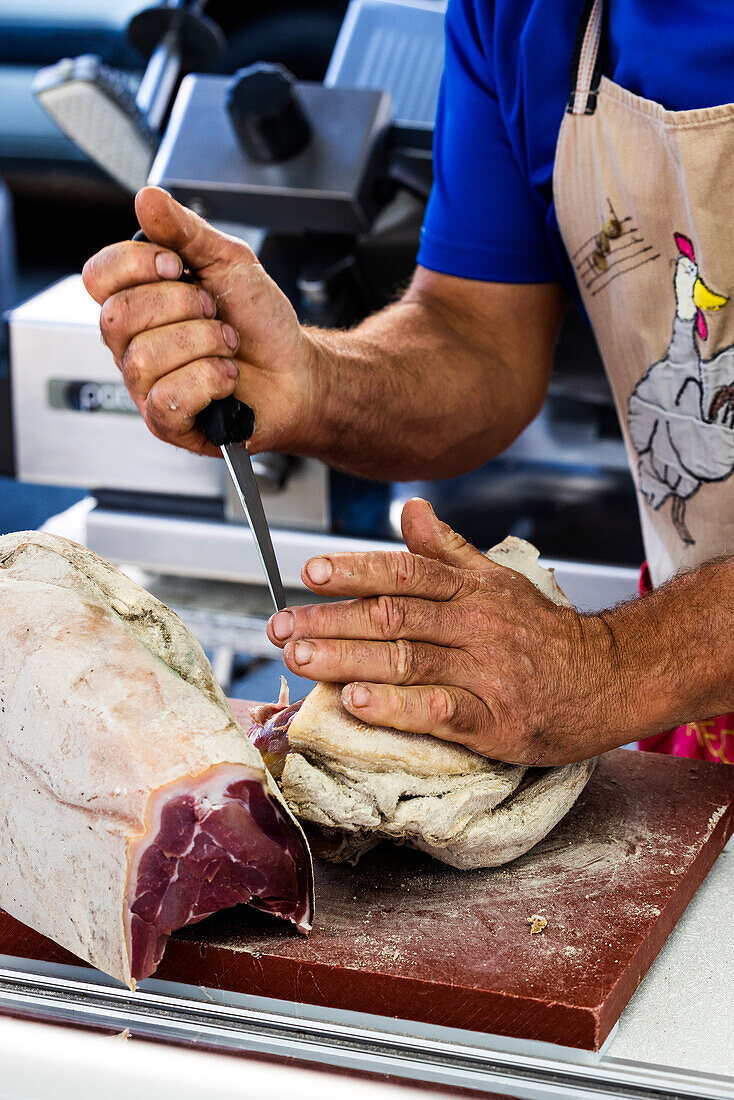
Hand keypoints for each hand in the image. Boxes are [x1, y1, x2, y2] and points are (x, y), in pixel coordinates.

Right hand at [82, 186, 318, 456]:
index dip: (137, 265)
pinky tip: (226, 377)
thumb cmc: (261, 324)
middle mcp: (133, 343)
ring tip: (227, 346)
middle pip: (118, 316)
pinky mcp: (167, 422)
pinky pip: (167, 397)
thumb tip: (148, 198)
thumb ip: (186, 231)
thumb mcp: (229, 262)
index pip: (98, 276)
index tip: (179, 267)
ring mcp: (146, 385)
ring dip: (204, 344)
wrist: (297, 372)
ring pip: (145, 358)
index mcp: (139, 300)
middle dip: (183, 307)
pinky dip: (209, 380)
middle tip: (215, 313)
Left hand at [266, 499, 628, 764]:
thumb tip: (411, 509)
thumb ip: (449, 549)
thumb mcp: (499, 580)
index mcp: (470, 589)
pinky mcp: (494, 718)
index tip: (308, 573)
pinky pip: (438, 709)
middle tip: (279, 627)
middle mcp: (473, 624)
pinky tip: (356, 703)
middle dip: (330, 621)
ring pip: (405, 660)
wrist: (607, 677)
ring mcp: (483, 672)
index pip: (404, 572)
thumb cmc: (544, 632)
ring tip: (301, 657)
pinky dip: (395, 706)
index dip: (354, 570)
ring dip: (347, 659)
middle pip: (392, 616)